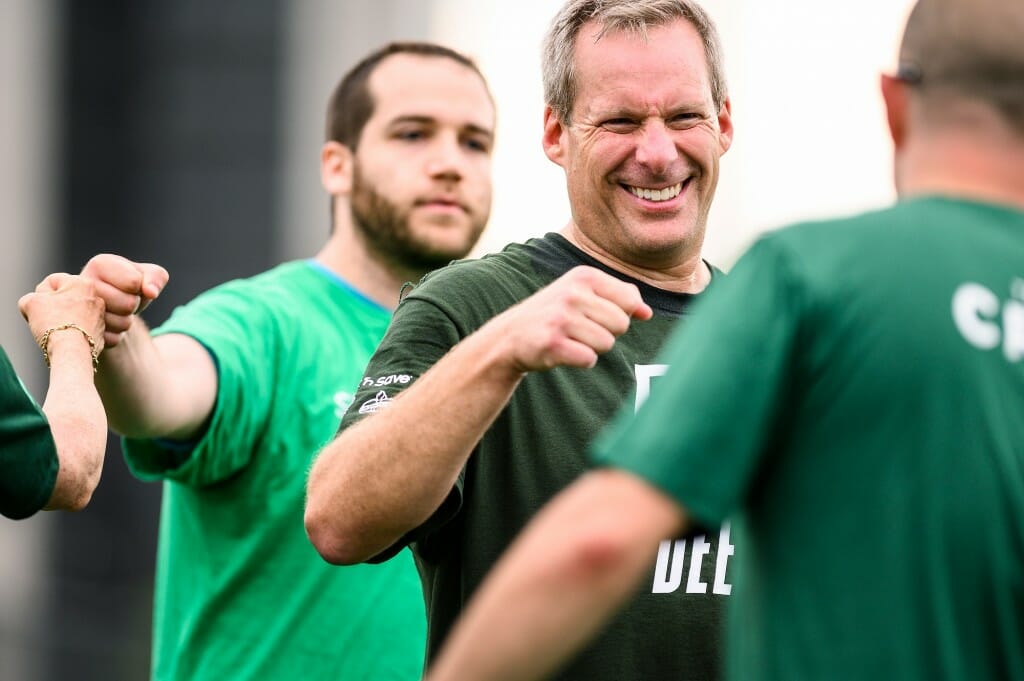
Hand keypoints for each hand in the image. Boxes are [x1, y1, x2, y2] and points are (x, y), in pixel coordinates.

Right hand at [19, 274, 106, 355]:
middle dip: (52, 307)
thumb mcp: (30, 302)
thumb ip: (31, 297)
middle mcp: (97, 298)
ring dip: (63, 319)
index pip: (53, 281)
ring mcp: (101, 317)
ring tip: (56, 329)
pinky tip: (65, 339)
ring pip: (73, 314)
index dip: (40, 294)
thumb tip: (38, 303)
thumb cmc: (52, 323)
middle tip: (46, 318)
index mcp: (83, 284)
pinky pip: (80, 329)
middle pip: (65, 298)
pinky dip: (72, 332)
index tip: (40, 307)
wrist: (71, 352)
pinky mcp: (101, 334)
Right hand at [79, 254, 169, 346]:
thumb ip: (156, 277)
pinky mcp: (80, 332)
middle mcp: (82, 284)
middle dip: (133, 305)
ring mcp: (76, 309)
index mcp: (100, 264)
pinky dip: (116, 335)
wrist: (112, 309)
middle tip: (123, 301)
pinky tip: (107, 325)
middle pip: (128, 304)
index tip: (131, 286)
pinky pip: (112, 339)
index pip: (134, 282)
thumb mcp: (149, 276)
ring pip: (122, 324)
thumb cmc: (130, 288)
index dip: (140, 288)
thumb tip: (151, 292)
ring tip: (115, 312)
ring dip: (126, 321)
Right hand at [487, 266, 652, 371]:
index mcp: (584, 276)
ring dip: (593, 348)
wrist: (510, 336)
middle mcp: (572, 293)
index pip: (630, 300)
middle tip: (580, 329)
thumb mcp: (584, 294)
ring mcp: (561, 318)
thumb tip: (647, 313)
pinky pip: (589, 359)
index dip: (619, 314)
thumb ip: (620, 298)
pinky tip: (563, 351)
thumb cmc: (555, 314)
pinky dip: (580, 360)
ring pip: (607, 343)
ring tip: (571, 339)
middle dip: (606, 333)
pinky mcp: (552, 343)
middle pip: (621, 324)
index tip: (596, 314)